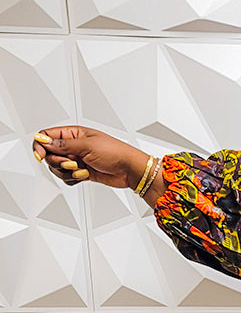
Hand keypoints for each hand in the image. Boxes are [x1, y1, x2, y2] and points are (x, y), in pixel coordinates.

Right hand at [31, 126, 149, 190]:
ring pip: (57, 168)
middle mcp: (73, 146)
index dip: (40, 145)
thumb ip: (63, 144)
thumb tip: (44, 140)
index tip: (40, 155)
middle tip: (72, 163)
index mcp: (73, 133)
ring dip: (67, 172)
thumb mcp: (87, 145)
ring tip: (81, 169)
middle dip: (58, 162)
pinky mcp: (80, 172)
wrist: (129, 170)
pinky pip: (67, 178)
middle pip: (50, 155)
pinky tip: (85, 175)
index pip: (47, 136)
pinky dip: (73, 179)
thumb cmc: (115, 152)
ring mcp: (77, 159)